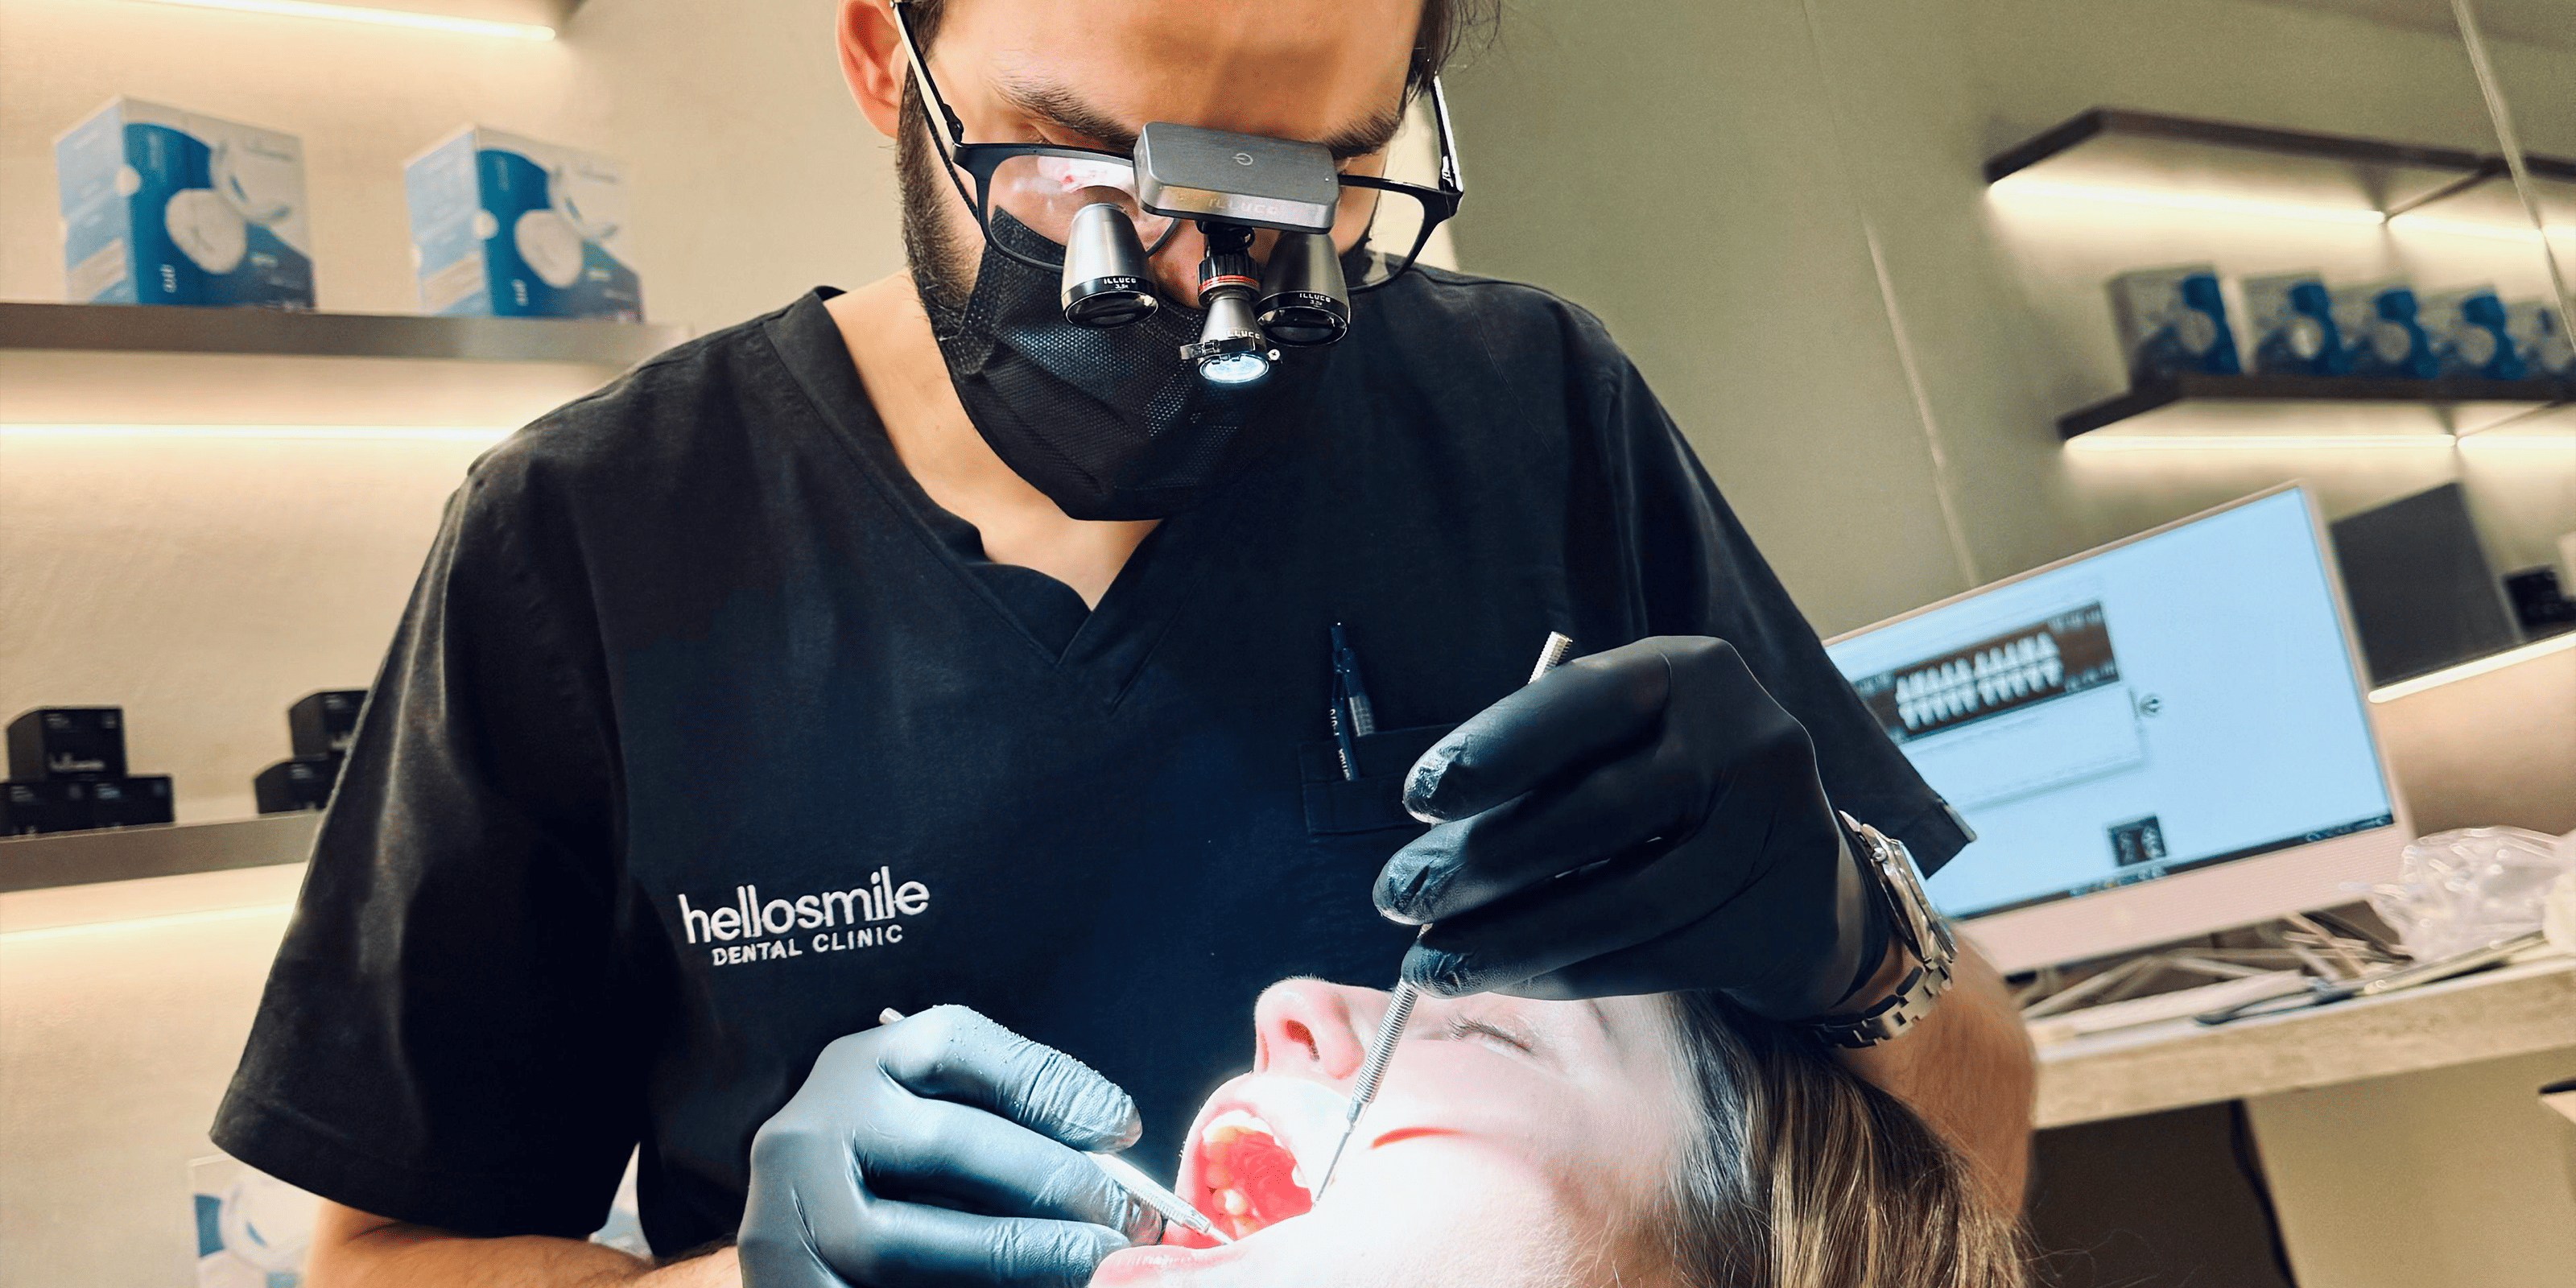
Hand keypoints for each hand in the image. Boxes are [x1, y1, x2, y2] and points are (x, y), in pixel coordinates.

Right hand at [738, 1005, 1157, 1287]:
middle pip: (947, 1142)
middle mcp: (811, 1128)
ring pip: (910, 1242)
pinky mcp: (789, 1285)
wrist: (810, 1243)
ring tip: (1094, 1261)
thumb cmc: (904, 1181)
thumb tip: (1110, 1139)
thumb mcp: (942, 1124)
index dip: (1049, 1084)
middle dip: (1055, 1182)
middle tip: (1128, 1218)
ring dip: (1020, 1255)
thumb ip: (1011, 1122)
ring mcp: (789, 1215)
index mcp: (862, 1065)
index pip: (957, 1045)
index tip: (1121, 1126)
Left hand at [1374, 636, 1886, 1018]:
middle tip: (1398, 896)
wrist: (1803, 883)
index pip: (1582, 704)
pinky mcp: (1775, 921)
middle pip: (1596, 812)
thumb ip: (1546, 771)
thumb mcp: (1625, 745)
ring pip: (1619, 901)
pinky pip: (1649, 958)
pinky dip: (1563, 974)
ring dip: (1508, 940)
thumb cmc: (1671, 800)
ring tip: (1427, 962)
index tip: (1418, 797)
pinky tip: (1504, 978)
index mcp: (1691, 672)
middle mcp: (1744, 739)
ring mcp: (1771, 833)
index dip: (1495, 750)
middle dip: (1480, 862)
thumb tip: (1427, 848)